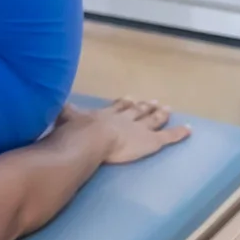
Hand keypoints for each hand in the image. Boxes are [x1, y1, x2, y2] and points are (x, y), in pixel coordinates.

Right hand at [61, 98, 189, 164]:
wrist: (91, 138)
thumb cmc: (76, 131)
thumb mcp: (64, 116)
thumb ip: (62, 110)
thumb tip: (50, 102)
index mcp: (105, 114)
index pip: (118, 107)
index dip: (124, 103)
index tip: (128, 98)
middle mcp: (124, 119)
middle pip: (137, 111)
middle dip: (144, 107)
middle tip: (152, 101)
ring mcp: (139, 129)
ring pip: (153, 120)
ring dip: (160, 114)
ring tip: (167, 108)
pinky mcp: (151, 141)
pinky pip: (168, 137)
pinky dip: (180, 133)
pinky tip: (189, 129)